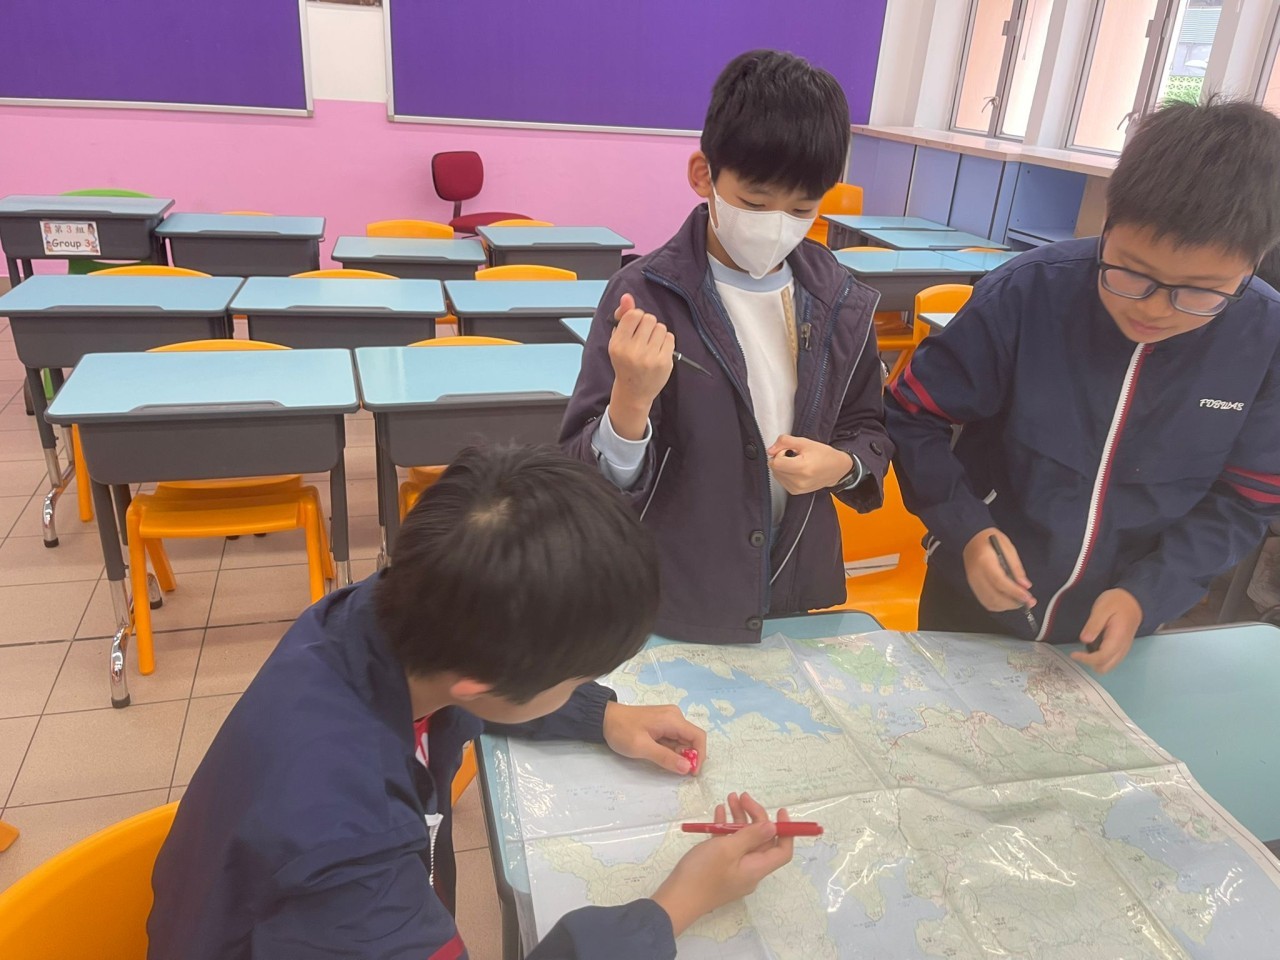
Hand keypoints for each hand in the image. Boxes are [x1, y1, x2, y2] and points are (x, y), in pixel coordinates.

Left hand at [602, 702, 706, 774]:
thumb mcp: (642, 748)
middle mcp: (675, 717)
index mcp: (673, 719)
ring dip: (678, 754)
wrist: (604, 718)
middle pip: (691, 739)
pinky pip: (673, 738)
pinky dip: (671, 750)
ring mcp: (668, 719)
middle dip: (688, 756)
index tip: (691, 772)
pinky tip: (657, 754)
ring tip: (660, 760)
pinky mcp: (662, 723)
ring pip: (683, 740)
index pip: (698, 737)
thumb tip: (687, 768)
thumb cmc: (622, 731)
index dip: (699, 756)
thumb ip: (666, 758)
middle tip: (674, 770)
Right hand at [608, 293, 673, 439]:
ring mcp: (650, 358)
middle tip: (643, 337)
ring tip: (650, 344)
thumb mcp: (617, 340)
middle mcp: (633, 351)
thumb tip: (627, 297)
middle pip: (649, 318)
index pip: (633, 315)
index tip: (635, 325)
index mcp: (618, 345)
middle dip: (647, 324)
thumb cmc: (625, 363)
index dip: (636, 316)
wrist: (634, 392)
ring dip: (657, 332)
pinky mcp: (664, 362)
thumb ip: (622, 317)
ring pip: (660, 327)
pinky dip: (665, 341)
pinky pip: (670, 337)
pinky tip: (658, 350)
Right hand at [651, 792, 793, 936]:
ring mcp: (733, 869)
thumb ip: (751, 836)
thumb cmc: (703, 872)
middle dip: (754, 816)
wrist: (676, 899)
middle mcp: (749, 870)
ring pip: (743, 840)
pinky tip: (718, 813)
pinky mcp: (719, 868)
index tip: (779, 810)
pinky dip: (725, 829)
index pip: (782, 851)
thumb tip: (773, 827)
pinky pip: (729, 846)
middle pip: (761, 841)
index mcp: (756, 868)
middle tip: (742, 797)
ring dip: (738, 819)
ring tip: (730, 799)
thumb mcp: (728, 849)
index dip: (786, 831)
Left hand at [766, 436, 852, 494]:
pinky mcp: (795, 492)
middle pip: (774, 469)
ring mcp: (797, 488)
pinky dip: (785, 473)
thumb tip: (770, 450)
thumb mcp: (805, 442)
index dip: (779, 453)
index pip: (775, 462)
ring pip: (776, 475)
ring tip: (796, 462)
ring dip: (782, 467)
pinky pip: (781, 481)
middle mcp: (799, 481)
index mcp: (802, 468)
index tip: (788, 450)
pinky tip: (796, 470)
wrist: (836, 469)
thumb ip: (785, 442)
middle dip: (780, 459)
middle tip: (793, 455)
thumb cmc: (824, 455)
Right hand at [963, 527, 1034, 612]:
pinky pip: (986, 601)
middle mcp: (976, 574)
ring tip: (1020, 603)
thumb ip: (1016, 567)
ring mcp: (973, 582)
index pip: (999, 581)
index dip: (1014, 592)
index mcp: (984, 561)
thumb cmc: (991, 540)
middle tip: (1028, 602)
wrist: (970, 538)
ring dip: (1007, 606)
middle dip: (1013, 603)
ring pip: (990, 602)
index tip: (1027, 597)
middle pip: (994, 596)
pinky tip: (1008, 601)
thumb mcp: (1007, 548)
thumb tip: (1025, 586)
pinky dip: (999, 605)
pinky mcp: (973, 587)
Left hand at [1071, 588, 1141, 673]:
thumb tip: (1085, 640)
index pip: (1102, 657)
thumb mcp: (1102, 608)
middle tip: (1079, 652)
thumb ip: (1094, 625)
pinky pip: (1111, 660)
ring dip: (1095, 662)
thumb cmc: (1117, 602)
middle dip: (1090, 663)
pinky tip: (1093, 648)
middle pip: (1105, 667)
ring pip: (1109, 666)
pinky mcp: (1122, 648)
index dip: (1086, 659)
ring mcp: (1124, 649)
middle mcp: (1122, 647)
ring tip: (1085, 650)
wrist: (1134, 600)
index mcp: (1117, 638)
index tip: (1073, 654)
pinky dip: (1101, 659)